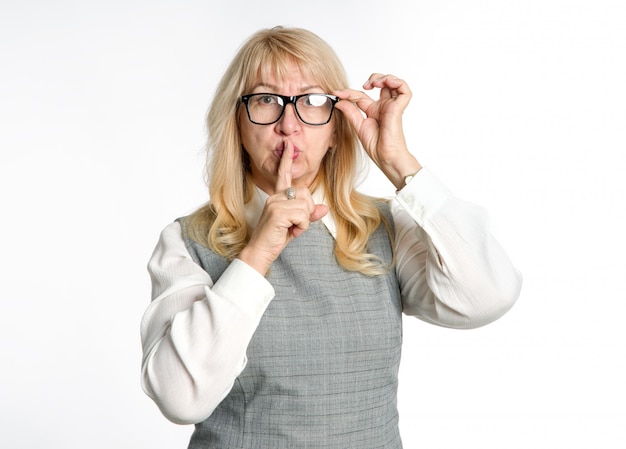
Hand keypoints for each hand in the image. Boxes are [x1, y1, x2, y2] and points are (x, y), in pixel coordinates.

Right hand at [238, 141, 327, 274]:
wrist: (260, 251)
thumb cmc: (275, 238)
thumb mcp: (296, 225)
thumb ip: (309, 215)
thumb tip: (324, 208)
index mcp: (277, 197)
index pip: (283, 175)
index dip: (287, 159)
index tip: (289, 144)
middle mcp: (275, 197)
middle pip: (305, 193)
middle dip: (307, 210)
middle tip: (296, 224)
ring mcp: (275, 203)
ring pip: (305, 205)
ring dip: (304, 221)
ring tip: (291, 229)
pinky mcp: (278, 212)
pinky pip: (303, 215)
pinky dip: (301, 227)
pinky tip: (290, 232)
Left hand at [334, 74, 420, 188]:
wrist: (385, 156)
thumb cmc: (376, 146)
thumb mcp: (358, 126)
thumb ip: (350, 111)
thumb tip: (339, 100)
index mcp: (373, 111)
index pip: (361, 95)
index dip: (349, 92)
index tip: (337, 93)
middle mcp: (383, 106)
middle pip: (381, 84)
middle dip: (373, 78)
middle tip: (363, 85)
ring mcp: (391, 106)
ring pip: (393, 83)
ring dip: (384, 77)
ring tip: (374, 83)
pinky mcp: (398, 107)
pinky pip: (404, 89)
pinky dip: (396, 81)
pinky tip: (384, 84)